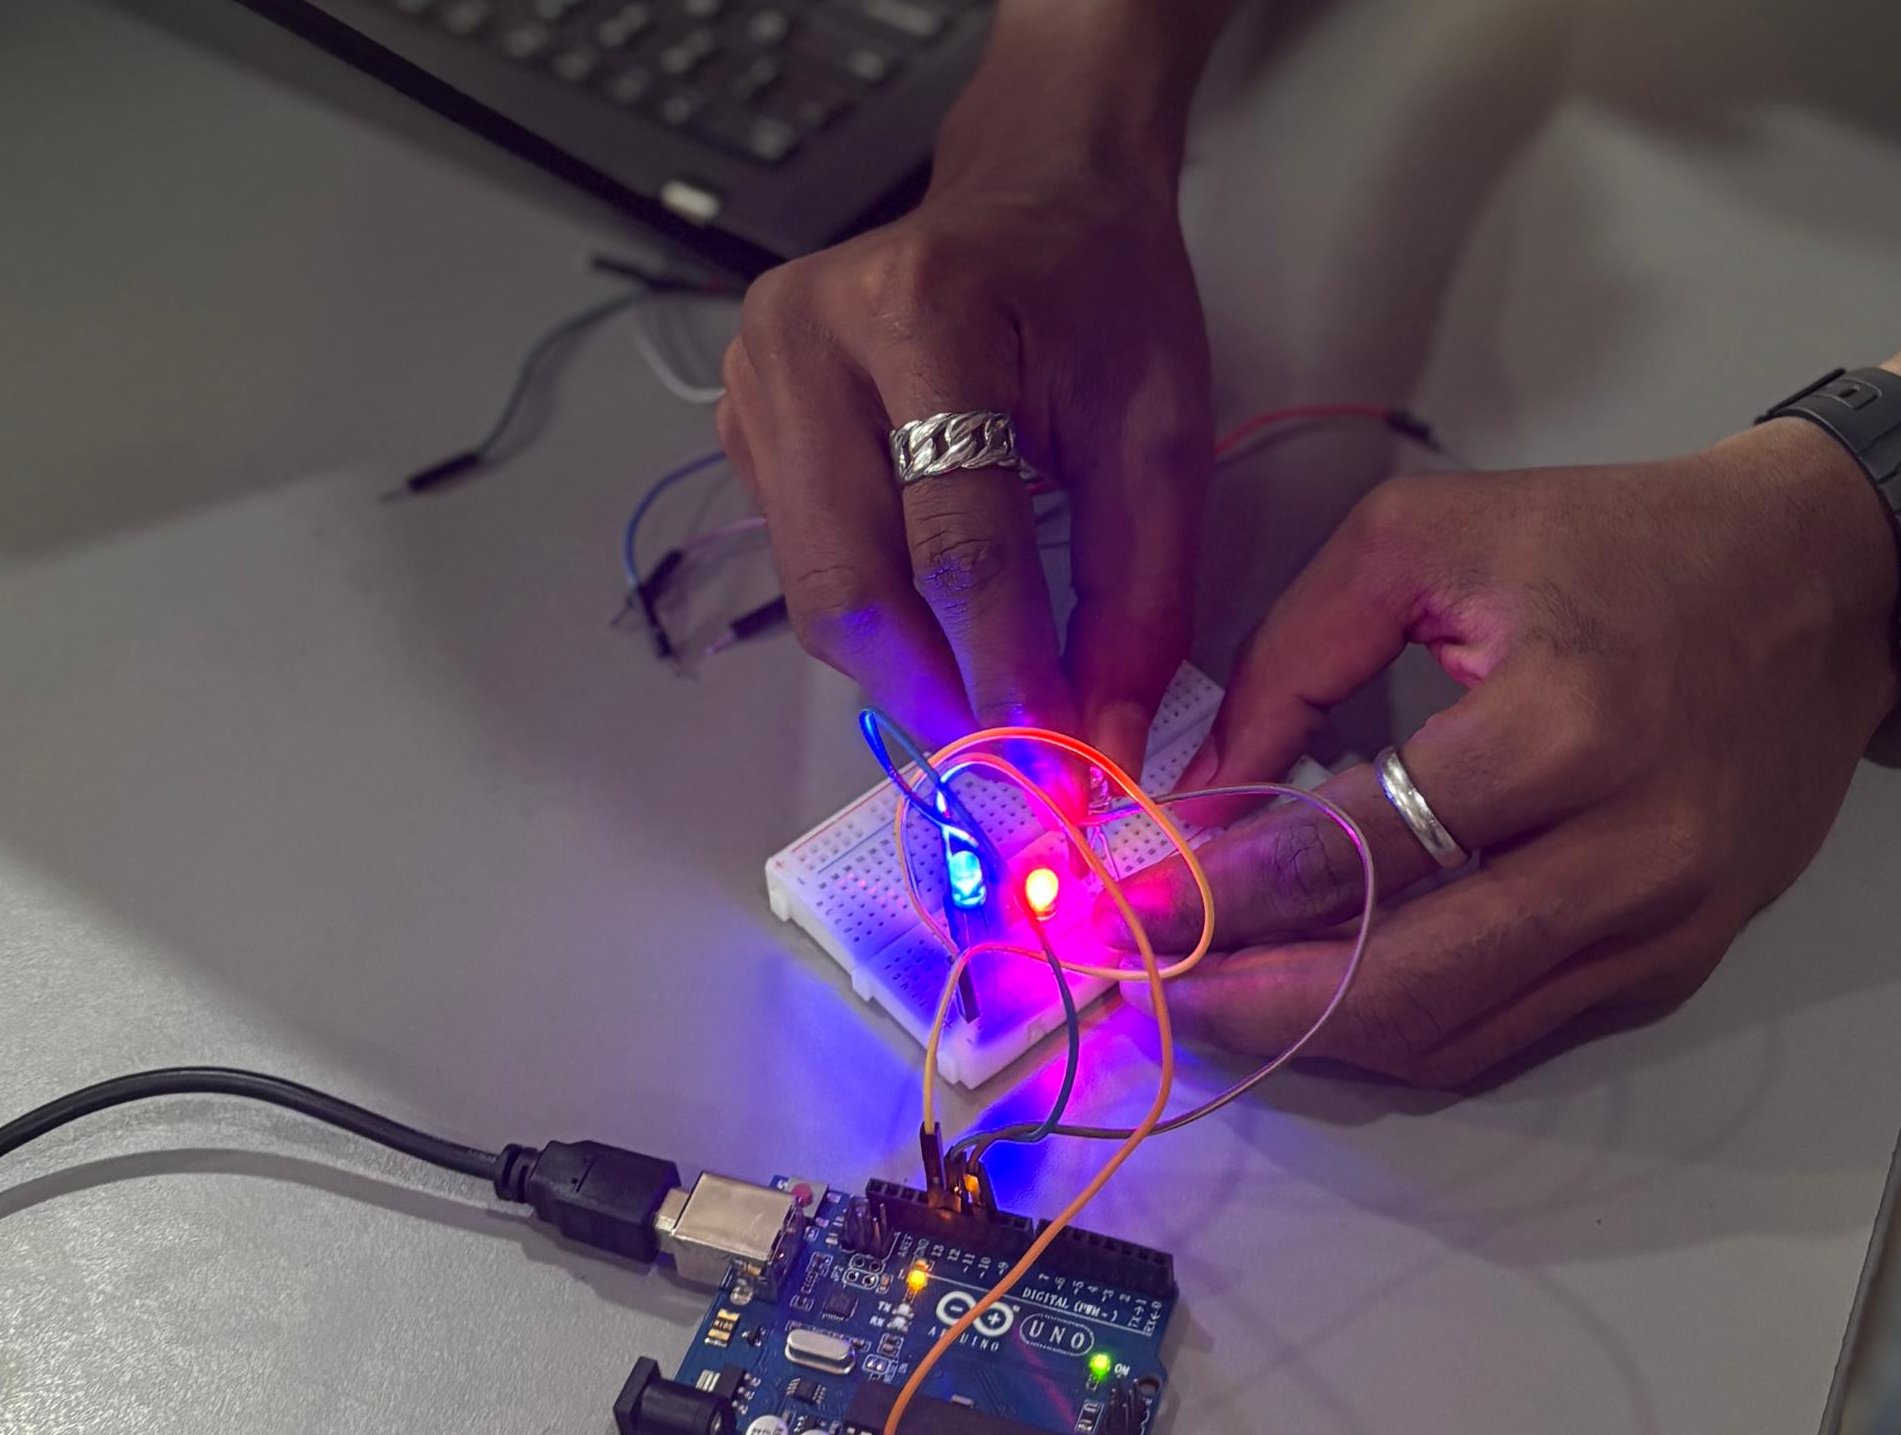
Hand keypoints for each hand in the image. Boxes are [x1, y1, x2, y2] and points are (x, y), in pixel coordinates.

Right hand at [714, 48, 1212, 772]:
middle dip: (936, 702)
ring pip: (817, 595)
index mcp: (923, 312)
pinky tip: (939, 631)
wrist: (1034, 192)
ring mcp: (754, 377)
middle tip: (1011, 776)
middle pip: (853, 586)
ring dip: (904, 677)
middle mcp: (807, 339)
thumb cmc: (1106, 299)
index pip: (956, 542)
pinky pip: (803, 568)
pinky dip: (876, 626)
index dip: (1004, 675)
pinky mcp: (740, 420)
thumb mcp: (1161, 437)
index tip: (1054, 772)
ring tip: (988, 712)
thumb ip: (1138, 599)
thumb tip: (1102, 747)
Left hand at [1131, 424, 1900, 1086]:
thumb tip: (1196, 799)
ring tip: (1212, 999)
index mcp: (1562, 727)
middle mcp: (1626, 851)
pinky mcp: (1679, 963)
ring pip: (1452, 1035)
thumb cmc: (1620, 541)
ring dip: (1315, 1034)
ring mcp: (1663, 925)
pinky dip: (1401, 1030)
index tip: (1117, 906)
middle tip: (1145, 984)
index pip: (1351, 851)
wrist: (1829, 581)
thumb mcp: (1427, 538)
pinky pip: (1513, 1033)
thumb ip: (1292, 657)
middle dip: (1249, 999)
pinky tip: (1320, 997)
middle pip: (1399, 982)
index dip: (1216, 892)